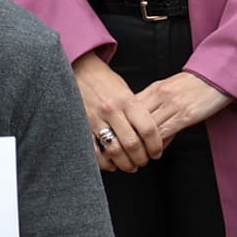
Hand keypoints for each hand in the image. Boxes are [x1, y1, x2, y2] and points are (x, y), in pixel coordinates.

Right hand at [74, 51, 148, 173]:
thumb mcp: (126, 91)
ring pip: (114, 150)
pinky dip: (105, 162)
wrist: (80, 70)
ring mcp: (96, 119)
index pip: (148, 129)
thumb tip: (150, 135)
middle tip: (145, 161)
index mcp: (127, 100)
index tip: (157, 152)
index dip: (155, 145)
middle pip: (132, 144)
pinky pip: (95, 151)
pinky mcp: (83, 126)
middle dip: (142, 158)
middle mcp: (112, 110)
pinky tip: (113, 165)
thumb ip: (137, 111)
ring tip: (131, 166)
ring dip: (126, 163)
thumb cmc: (106, 81)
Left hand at [123, 71, 232, 159]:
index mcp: (153, 89)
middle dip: (128, 137)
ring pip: (148, 128)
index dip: (121, 125)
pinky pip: (165, 132)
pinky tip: (156, 151)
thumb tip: (141, 124)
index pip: (129, 108)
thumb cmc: (192, 85)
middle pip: (134, 119)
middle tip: (124, 151)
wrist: (215, 77)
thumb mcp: (168, 89)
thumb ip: (153, 104)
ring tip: (139, 156)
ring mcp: (172, 105)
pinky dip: (158, 144)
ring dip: (142, 145)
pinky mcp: (185, 115)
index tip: (117, 138)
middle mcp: (159, 96)